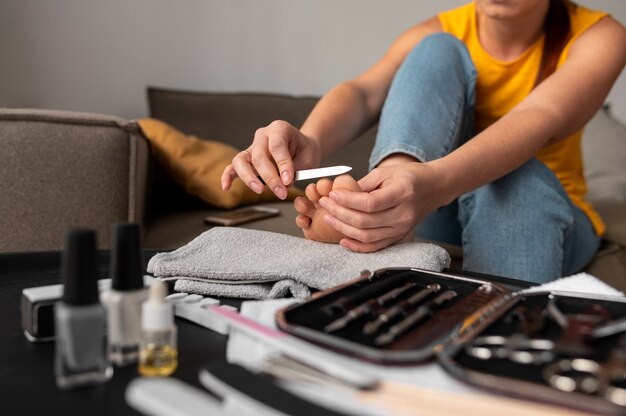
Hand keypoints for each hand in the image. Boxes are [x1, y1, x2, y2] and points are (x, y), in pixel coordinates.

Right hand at [221, 120, 320, 198]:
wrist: (301, 147)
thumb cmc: (305, 151)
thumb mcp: (308, 157)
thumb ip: (296, 169)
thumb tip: (283, 183)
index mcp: (279, 128)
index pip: (276, 146)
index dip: (282, 165)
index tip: (288, 181)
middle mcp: (262, 135)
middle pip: (259, 156)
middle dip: (270, 177)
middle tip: (281, 193)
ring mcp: (252, 147)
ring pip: (241, 160)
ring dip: (249, 177)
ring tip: (259, 190)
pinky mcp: (246, 159)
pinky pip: (232, 166)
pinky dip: (227, 176)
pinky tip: (226, 187)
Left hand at [317, 161, 446, 251]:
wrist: (433, 188)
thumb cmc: (409, 176)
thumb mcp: (386, 172)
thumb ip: (363, 184)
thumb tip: (340, 194)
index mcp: (402, 193)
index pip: (370, 203)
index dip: (348, 201)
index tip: (332, 194)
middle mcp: (404, 215)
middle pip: (365, 221)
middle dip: (340, 213)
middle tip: (325, 204)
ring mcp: (402, 229)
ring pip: (367, 236)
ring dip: (344, 229)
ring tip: (329, 217)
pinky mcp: (399, 237)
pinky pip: (375, 246)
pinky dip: (357, 246)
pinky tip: (343, 239)